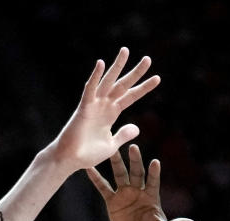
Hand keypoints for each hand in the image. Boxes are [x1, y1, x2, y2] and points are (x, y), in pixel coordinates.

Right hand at [52, 48, 159, 172]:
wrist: (71, 160)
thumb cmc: (88, 154)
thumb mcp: (112, 145)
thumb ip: (123, 135)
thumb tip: (137, 127)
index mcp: (111, 113)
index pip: (131, 97)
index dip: (143, 88)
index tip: (157, 78)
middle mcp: (104, 105)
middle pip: (123, 85)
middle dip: (135, 73)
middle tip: (148, 59)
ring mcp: (94, 105)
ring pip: (108, 82)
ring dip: (117, 67)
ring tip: (126, 51)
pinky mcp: (84, 108)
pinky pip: (90, 89)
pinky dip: (95, 77)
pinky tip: (101, 64)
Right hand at [88, 145, 196, 220]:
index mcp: (151, 196)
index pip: (153, 181)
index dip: (154, 173)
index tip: (156, 162)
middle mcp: (138, 191)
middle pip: (136, 172)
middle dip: (135, 161)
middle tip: (133, 147)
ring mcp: (125, 194)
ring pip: (120, 174)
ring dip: (116, 162)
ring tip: (111, 148)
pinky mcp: (113, 201)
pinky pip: (103, 187)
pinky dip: (96, 178)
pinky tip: (89, 167)